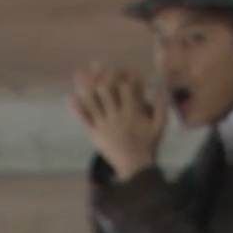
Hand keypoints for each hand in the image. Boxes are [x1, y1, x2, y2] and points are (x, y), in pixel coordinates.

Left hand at [69, 64, 166, 180]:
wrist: (134, 166)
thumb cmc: (148, 144)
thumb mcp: (160, 126)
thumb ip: (162, 106)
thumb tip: (162, 86)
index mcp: (132, 113)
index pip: (125, 87)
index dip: (124, 74)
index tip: (123, 67)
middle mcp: (116, 116)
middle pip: (105, 91)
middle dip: (102, 76)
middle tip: (99, 66)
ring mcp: (103, 125)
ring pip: (92, 102)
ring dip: (85, 86)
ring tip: (79, 72)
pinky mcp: (95, 133)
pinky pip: (84, 120)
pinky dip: (77, 108)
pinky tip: (70, 97)